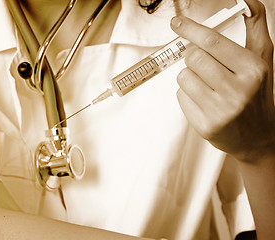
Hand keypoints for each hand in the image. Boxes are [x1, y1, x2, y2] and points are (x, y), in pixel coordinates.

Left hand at [171, 0, 274, 161]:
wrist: (257, 137)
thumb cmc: (256, 93)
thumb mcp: (262, 60)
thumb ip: (255, 28)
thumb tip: (247, 0)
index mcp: (253, 70)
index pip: (212, 42)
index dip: (190, 29)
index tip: (177, 23)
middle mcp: (238, 91)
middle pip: (193, 58)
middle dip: (194, 57)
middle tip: (205, 66)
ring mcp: (220, 111)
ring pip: (183, 77)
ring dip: (190, 77)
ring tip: (208, 86)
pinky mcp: (205, 126)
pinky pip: (180, 96)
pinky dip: (187, 95)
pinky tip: (205, 102)